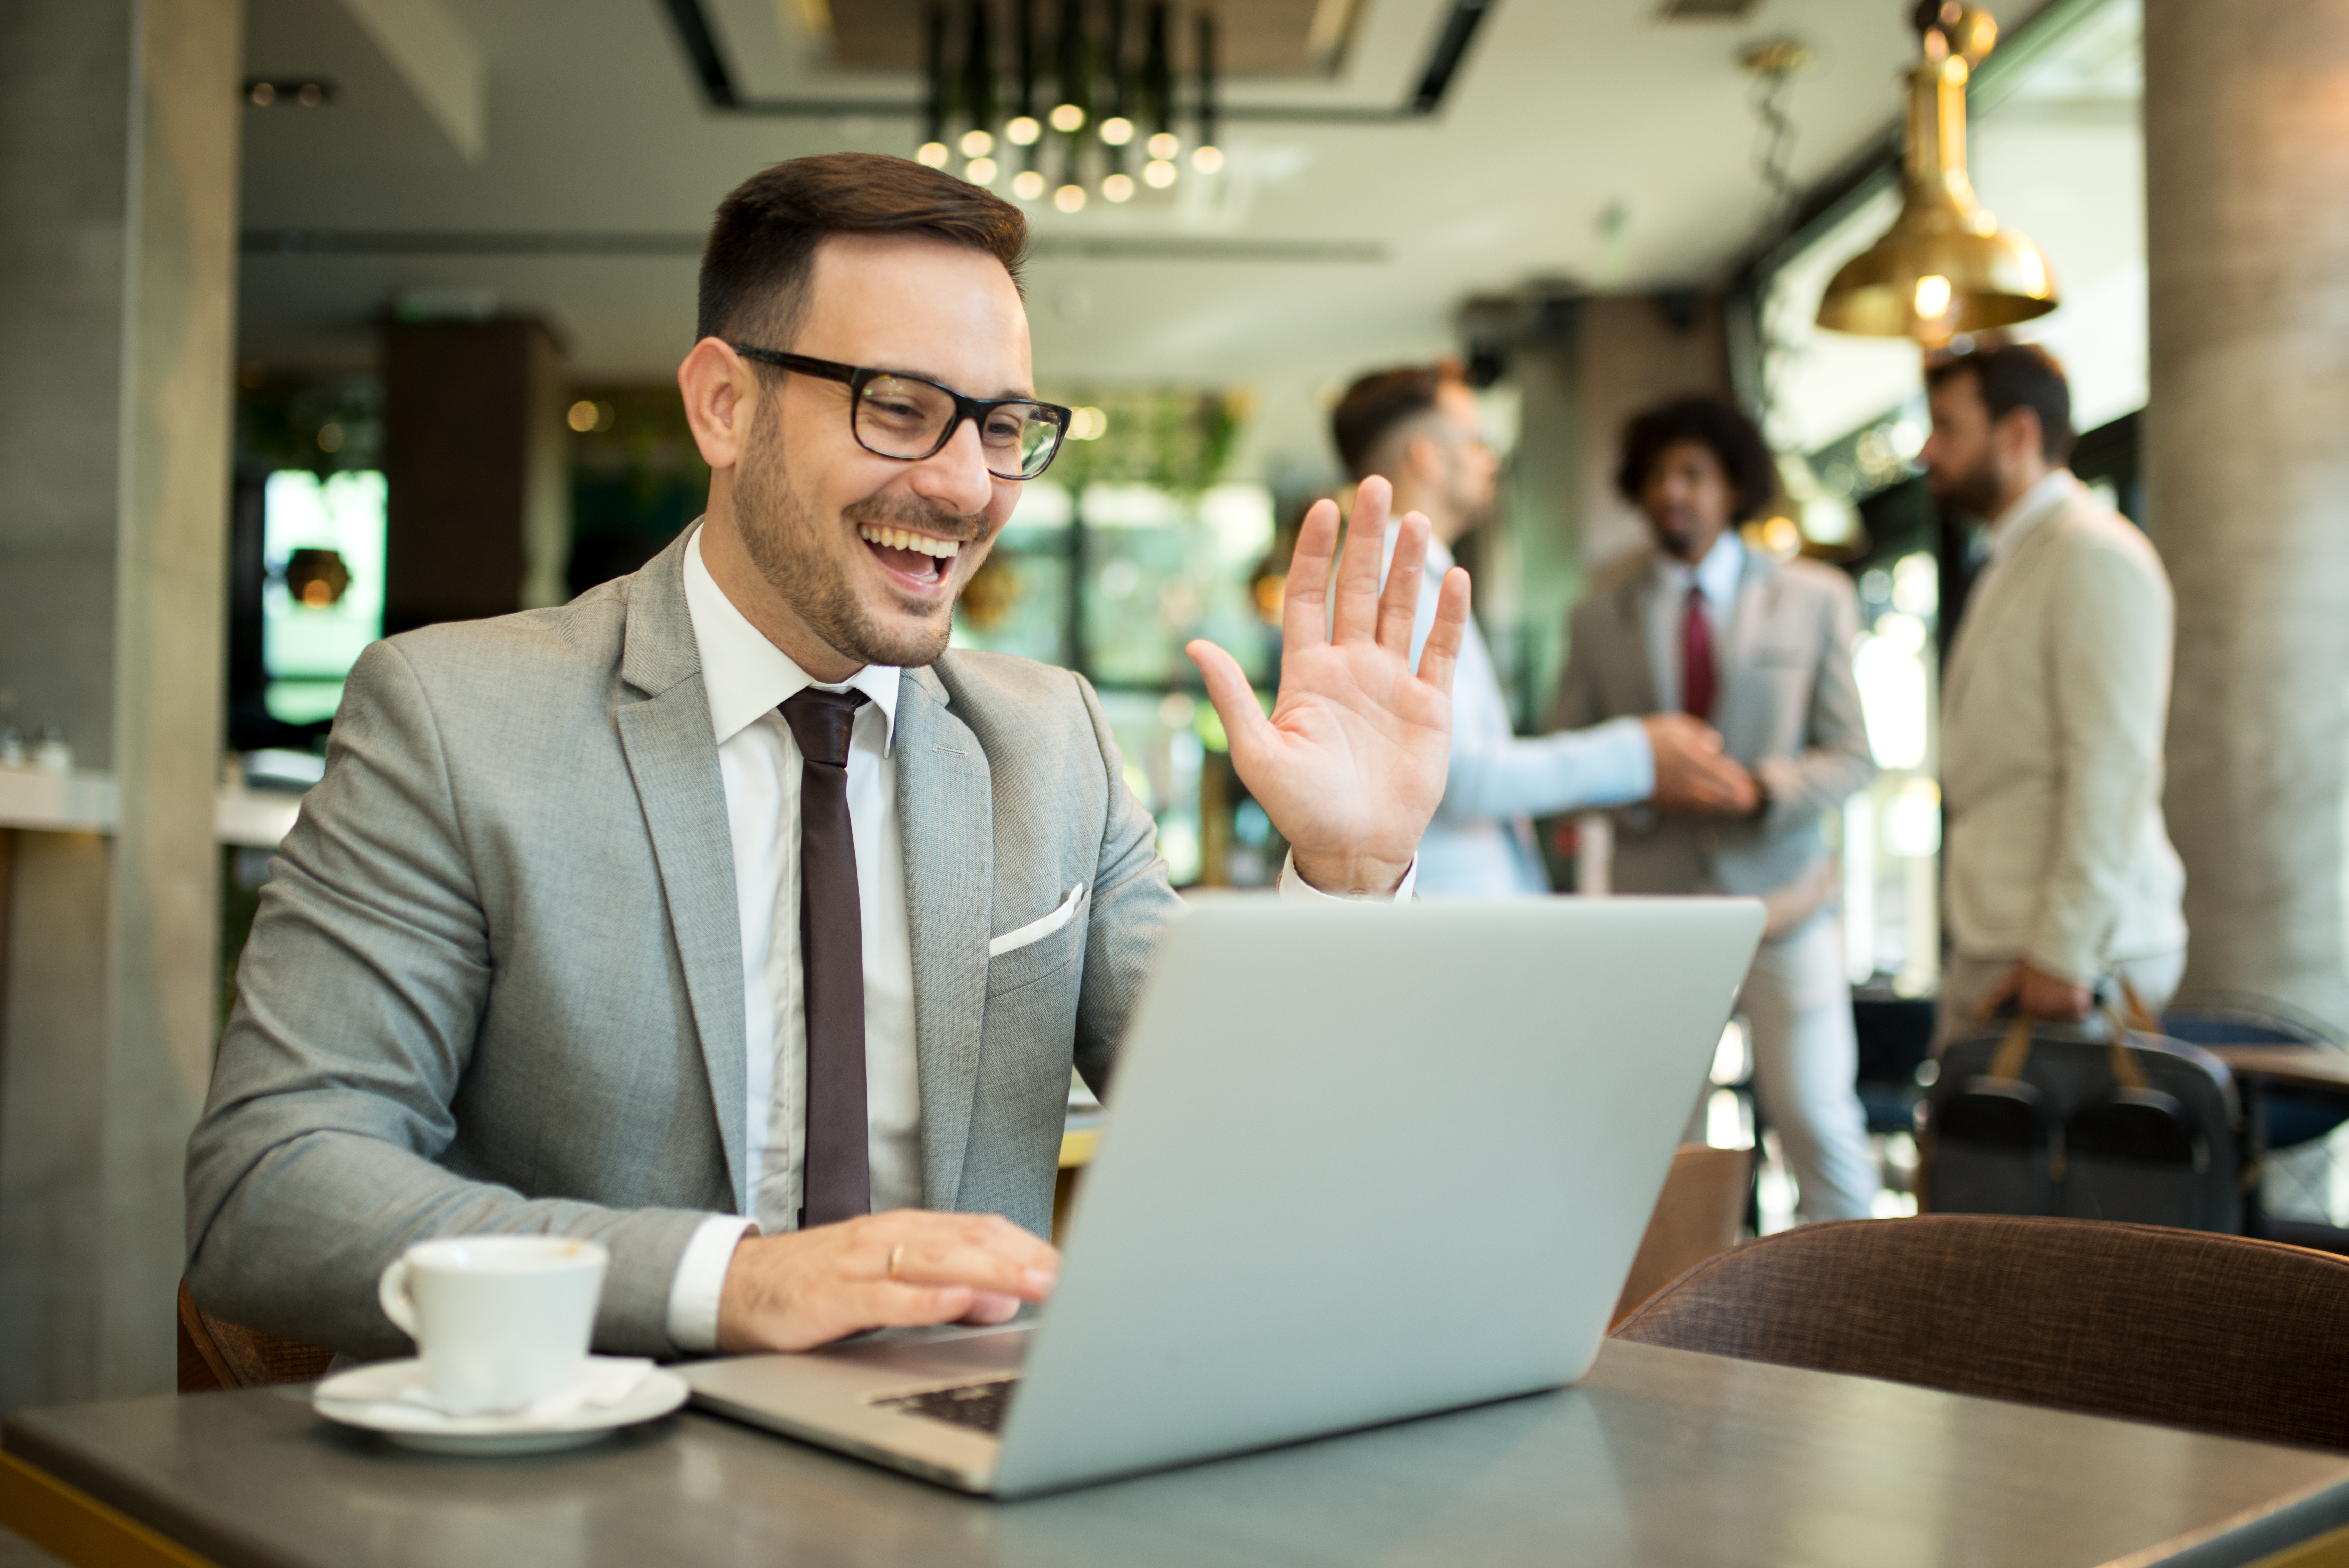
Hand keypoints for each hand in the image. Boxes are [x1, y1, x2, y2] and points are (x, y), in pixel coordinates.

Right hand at [715, 1210, 1058, 1353]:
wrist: (738, 1286)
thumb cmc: (820, 1284)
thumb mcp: (891, 1283)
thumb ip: (948, 1289)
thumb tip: (1002, 1299)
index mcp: (909, 1231)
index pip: (983, 1230)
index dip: (1030, 1247)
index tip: (1074, 1268)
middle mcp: (890, 1237)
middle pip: (969, 1241)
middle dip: (1023, 1258)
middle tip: (1068, 1277)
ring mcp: (861, 1263)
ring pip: (936, 1261)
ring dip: (990, 1272)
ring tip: (1033, 1284)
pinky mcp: (833, 1295)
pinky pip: (886, 1296)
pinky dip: (927, 1298)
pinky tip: (959, 1300)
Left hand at [1187, 476, 1470, 894]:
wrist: (1353, 850)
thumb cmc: (1300, 809)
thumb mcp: (1257, 753)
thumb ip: (1233, 696)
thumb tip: (1196, 645)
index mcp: (1307, 673)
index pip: (1309, 595)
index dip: (1314, 551)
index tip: (1321, 506)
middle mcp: (1350, 668)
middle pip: (1358, 588)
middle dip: (1366, 538)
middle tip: (1373, 485)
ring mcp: (1392, 683)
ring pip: (1401, 608)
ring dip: (1408, 564)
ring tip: (1413, 518)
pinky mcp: (1429, 706)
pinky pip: (1440, 650)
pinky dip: (1448, 615)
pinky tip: (1454, 577)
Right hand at [1644, 714, 1759, 815]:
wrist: (1619, 761)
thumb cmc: (1648, 739)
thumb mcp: (1676, 725)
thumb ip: (1699, 734)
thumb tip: (1716, 745)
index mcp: (1696, 759)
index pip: (1727, 774)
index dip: (1740, 781)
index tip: (1749, 785)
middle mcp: (1691, 781)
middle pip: (1722, 794)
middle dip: (1738, 799)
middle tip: (1750, 802)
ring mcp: (1679, 795)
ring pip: (1709, 806)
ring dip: (1724, 808)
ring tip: (1734, 808)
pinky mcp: (1667, 803)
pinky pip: (1691, 810)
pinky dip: (1703, 810)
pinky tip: (1708, 809)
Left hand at [1986, 960, 2093, 1022]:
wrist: (2061, 948)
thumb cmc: (2039, 959)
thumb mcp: (2018, 973)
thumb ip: (2006, 988)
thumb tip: (1994, 999)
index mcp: (2030, 1003)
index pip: (2033, 1013)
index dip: (2037, 1002)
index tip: (2041, 993)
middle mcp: (2045, 1009)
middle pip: (2048, 1015)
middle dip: (2050, 1006)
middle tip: (2053, 991)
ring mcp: (2061, 1007)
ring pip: (2063, 1015)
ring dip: (2064, 1008)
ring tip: (2064, 992)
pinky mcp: (2078, 1003)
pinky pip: (2079, 1013)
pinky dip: (2079, 1008)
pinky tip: (2076, 998)